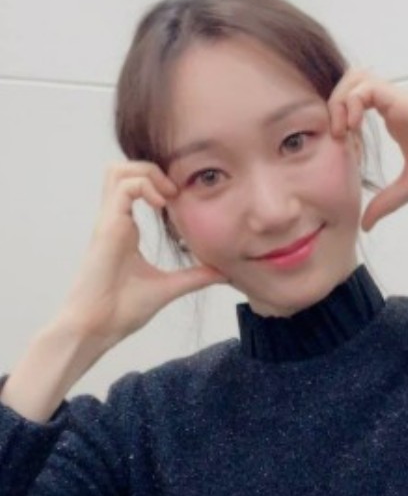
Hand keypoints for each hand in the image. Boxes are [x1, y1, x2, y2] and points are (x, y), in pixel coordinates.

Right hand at [60, 162, 228, 346]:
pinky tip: (162, 204)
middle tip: (175, 192)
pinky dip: (144, 186)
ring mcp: (109, 221)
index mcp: (125, 229)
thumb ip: (194, 277)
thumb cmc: (122, 310)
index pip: (135, 187)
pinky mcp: (107, 226)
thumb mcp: (168, 287)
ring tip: (168, 194)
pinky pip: (123, 187)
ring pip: (118, 171)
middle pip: (122, 170)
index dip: (160, 183)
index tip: (184, 200)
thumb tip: (223, 274)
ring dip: (146, 173)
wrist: (98, 326)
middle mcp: (115, 220)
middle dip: (151, 169)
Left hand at [328, 69, 407, 230]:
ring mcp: (397, 100)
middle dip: (332, 108)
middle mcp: (392, 105)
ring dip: (340, 102)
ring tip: (344, 132)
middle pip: (348, 84)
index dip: (338, 125)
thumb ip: (386, 202)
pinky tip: (355, 129)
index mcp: (393, 119)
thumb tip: (366, 224)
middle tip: (337, 139)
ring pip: (353, 78)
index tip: (342, 153)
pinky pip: (366, 87)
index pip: (352, 105)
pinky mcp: (403, 99)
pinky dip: (352, 103)